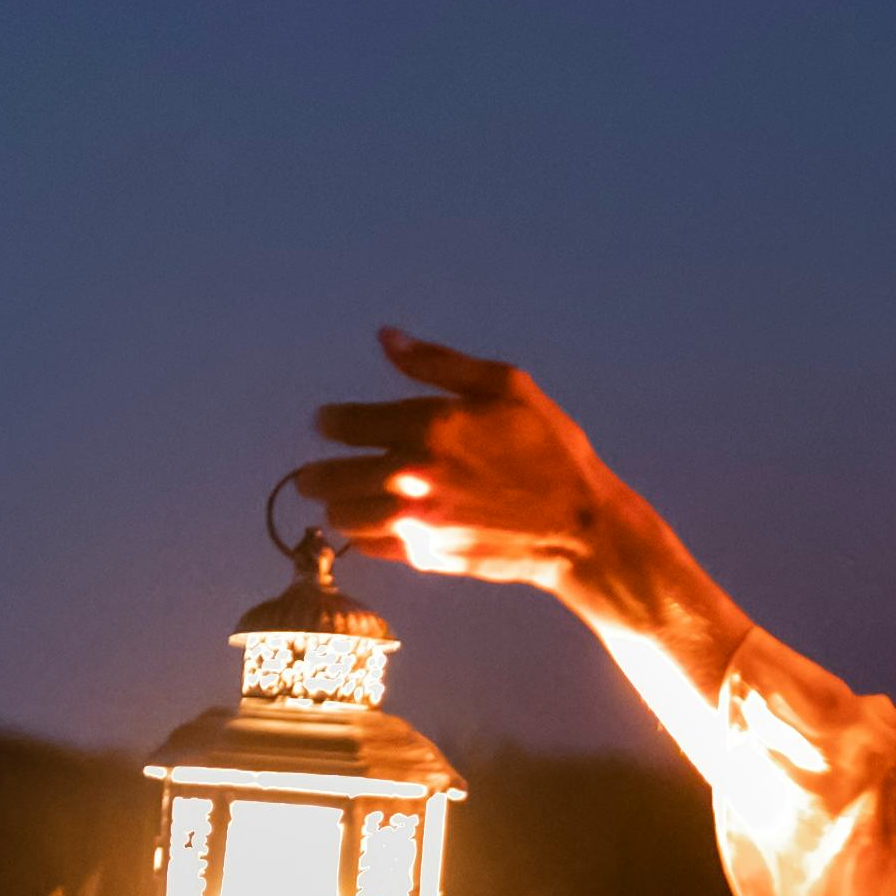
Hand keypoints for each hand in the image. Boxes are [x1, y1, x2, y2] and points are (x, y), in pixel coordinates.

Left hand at [305, 330, 646, 599]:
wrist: (580, 526)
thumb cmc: (549, 449)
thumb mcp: (506, 387)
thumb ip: (438, 363)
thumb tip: (387, 338)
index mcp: (427, 426)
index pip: (342, 424)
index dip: (329, 422)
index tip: (328, 423)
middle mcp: (412, 476)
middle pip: (326, 478)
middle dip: (316, 472)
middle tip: (315, 471)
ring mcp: (416, 521)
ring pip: (341, 517)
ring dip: (339, 505)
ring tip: (347, 497)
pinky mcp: (425, 557)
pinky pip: (370, 548)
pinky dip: (366, 535)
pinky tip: (380, 523)